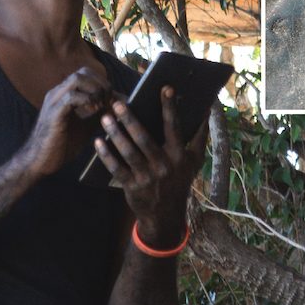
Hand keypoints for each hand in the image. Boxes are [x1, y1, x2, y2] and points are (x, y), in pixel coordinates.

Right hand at [20, 67, 113, 176]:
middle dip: (101, 84)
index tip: (113, 99)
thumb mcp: (86, 126)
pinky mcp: (54, 113)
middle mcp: (58, 93)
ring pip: (77, 79)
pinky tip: (93, 112)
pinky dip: (87, 101)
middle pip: (83, 72)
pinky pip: (71, 97)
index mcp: (64, 95)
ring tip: (101, 106)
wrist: (39, 162)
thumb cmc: (61, 145)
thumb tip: (119, 105)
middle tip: (109, 101)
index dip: (103, 83)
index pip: (86, 74)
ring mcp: (54, 101)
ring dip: (95, 90)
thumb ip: (99, 114)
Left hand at [95, 87, 205, 247]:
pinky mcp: (133, 187)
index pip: (174, 127)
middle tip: (118, 104)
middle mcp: (164, 165)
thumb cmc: (179, 181)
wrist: (166, 215)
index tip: (164, 88)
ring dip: (116, 134)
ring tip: (106, 118)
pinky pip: (117, 168)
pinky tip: (98, 142)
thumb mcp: (194, 161)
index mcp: (179, 155)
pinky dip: (106, 155)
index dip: (170, 107)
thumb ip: (200, 136)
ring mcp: (147, 177)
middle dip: (130, 120)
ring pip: (129, 152)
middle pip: (144, 138)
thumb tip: (206, 110)